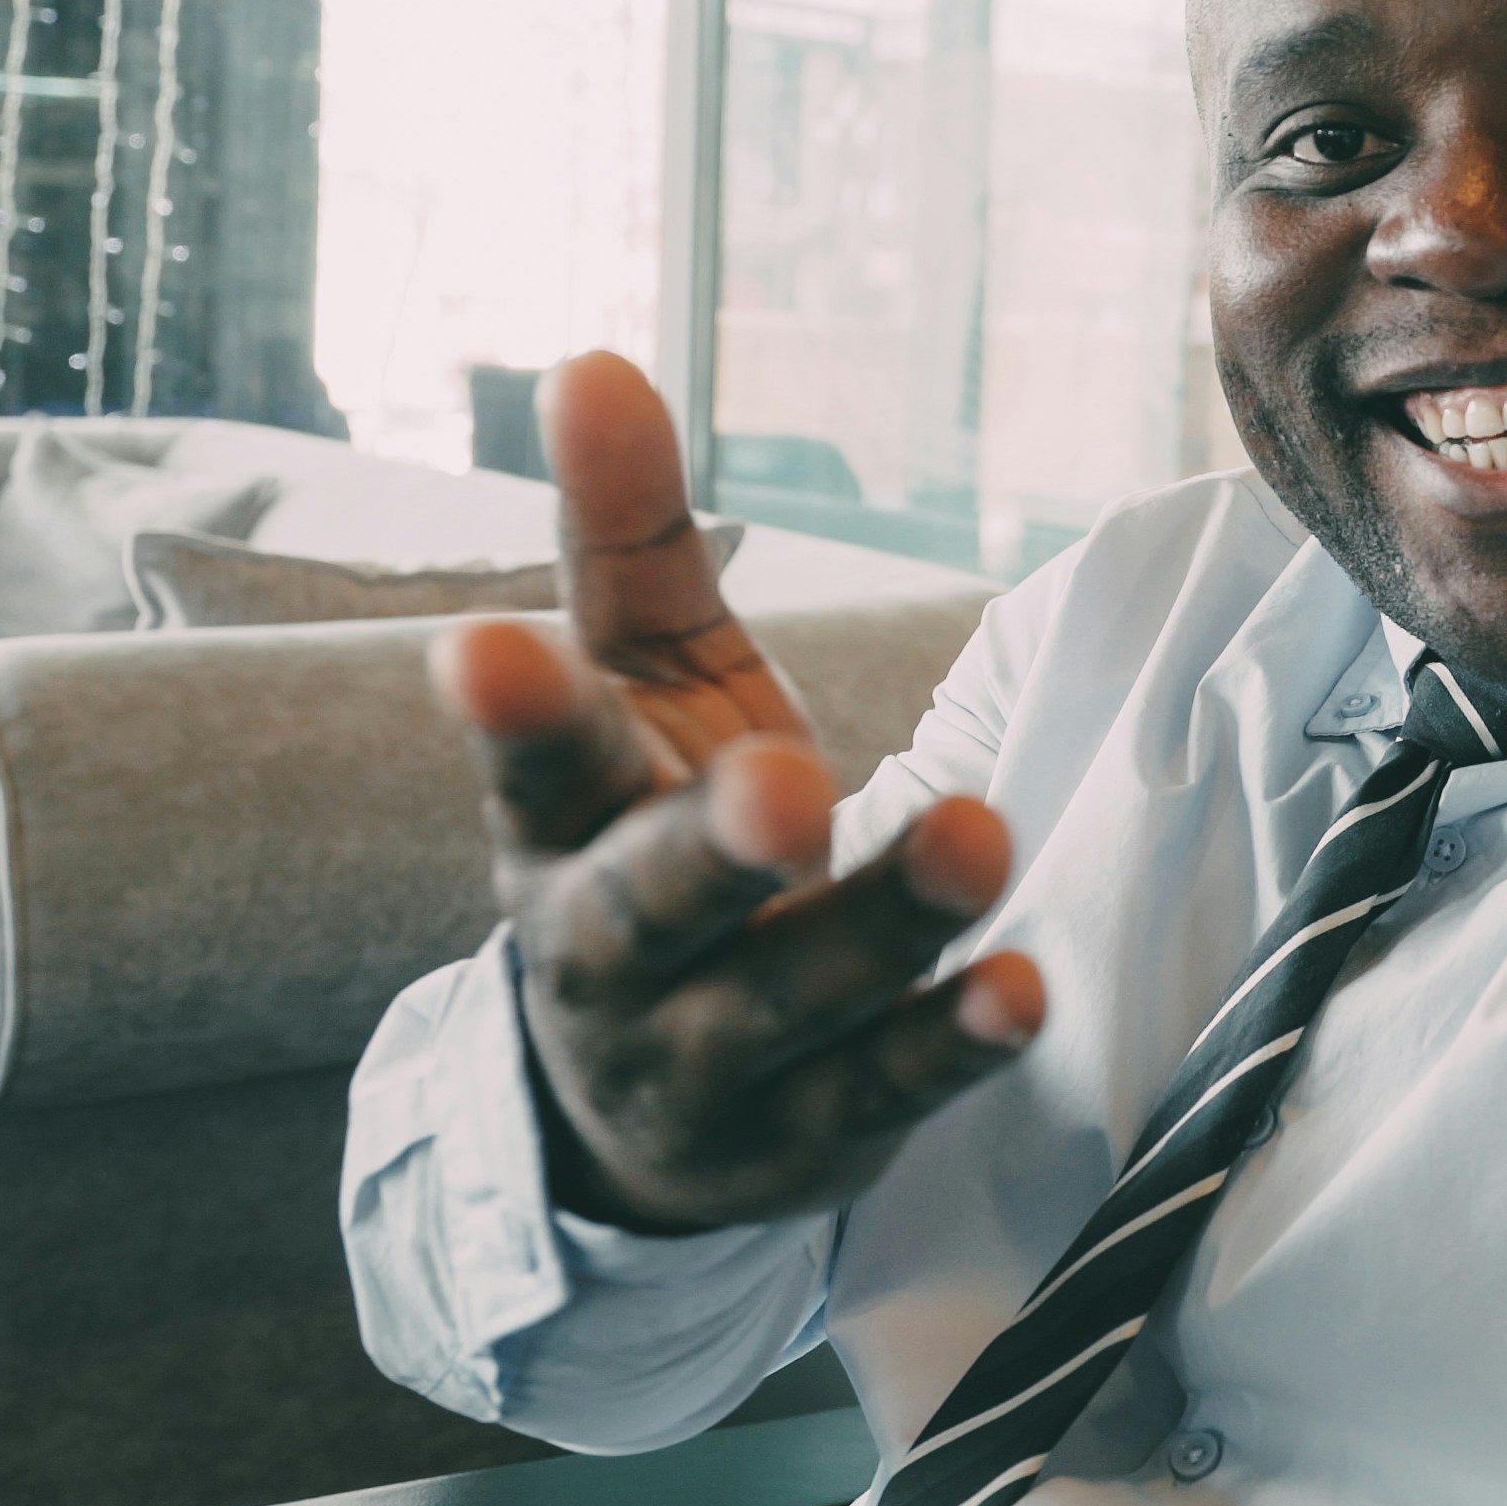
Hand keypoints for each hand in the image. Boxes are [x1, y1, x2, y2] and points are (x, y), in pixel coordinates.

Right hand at [431, 352, 1045, 1230]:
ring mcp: (700, 1065)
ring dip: (883, 924)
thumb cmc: (656, 832)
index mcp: (557, 828)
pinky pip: (878, 1097)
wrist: (658, 1094)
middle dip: (710, 849)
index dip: (513, 713)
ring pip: (788, 1002)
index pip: (532, 764)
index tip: (485, 650)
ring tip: (976, 840)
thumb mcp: (645, 686)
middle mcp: (608, 956)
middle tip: (785, 786)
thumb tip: (590, 361)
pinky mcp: (801, 1144)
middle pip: (648, 904)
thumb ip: (627, 536)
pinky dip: (946, 1048)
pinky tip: (1020, 992)